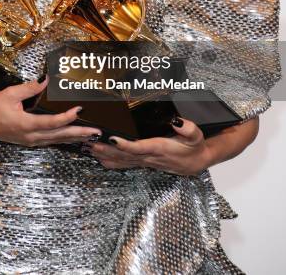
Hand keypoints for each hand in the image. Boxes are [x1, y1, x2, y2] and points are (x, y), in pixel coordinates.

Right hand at [0, 75, 101, 146]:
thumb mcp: (10, 94)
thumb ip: (30, 88)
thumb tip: (46, 80)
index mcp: (26, 124)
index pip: (52, 122)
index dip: (67, 117)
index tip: (79, 110)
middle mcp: (31, 136)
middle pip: (60, 135)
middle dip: (80, 133)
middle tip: (96, 131)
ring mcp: (31, 141)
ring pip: (57, 140)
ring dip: (74, 137)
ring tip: (90, 135)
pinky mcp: (30, 141)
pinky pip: (51, 141)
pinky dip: (64, 138)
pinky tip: (72, 136)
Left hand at [87, 117, 210, 175]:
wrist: (196, 162)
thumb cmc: (194, 148)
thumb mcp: (196, 136)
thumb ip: (188, 128)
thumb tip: (177, 121)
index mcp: (159, 148)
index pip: (139, 147)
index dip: (126, 145)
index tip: (114, 138)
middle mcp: (149, 157)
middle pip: (124, 155)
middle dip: (106, 149)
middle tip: (91, 143)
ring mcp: (144, 161)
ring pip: (121, 161)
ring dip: (104, 155)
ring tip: (89, 148)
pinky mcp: (143, 162)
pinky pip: (124, 164)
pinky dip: (110, 162)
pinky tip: (99, 159)